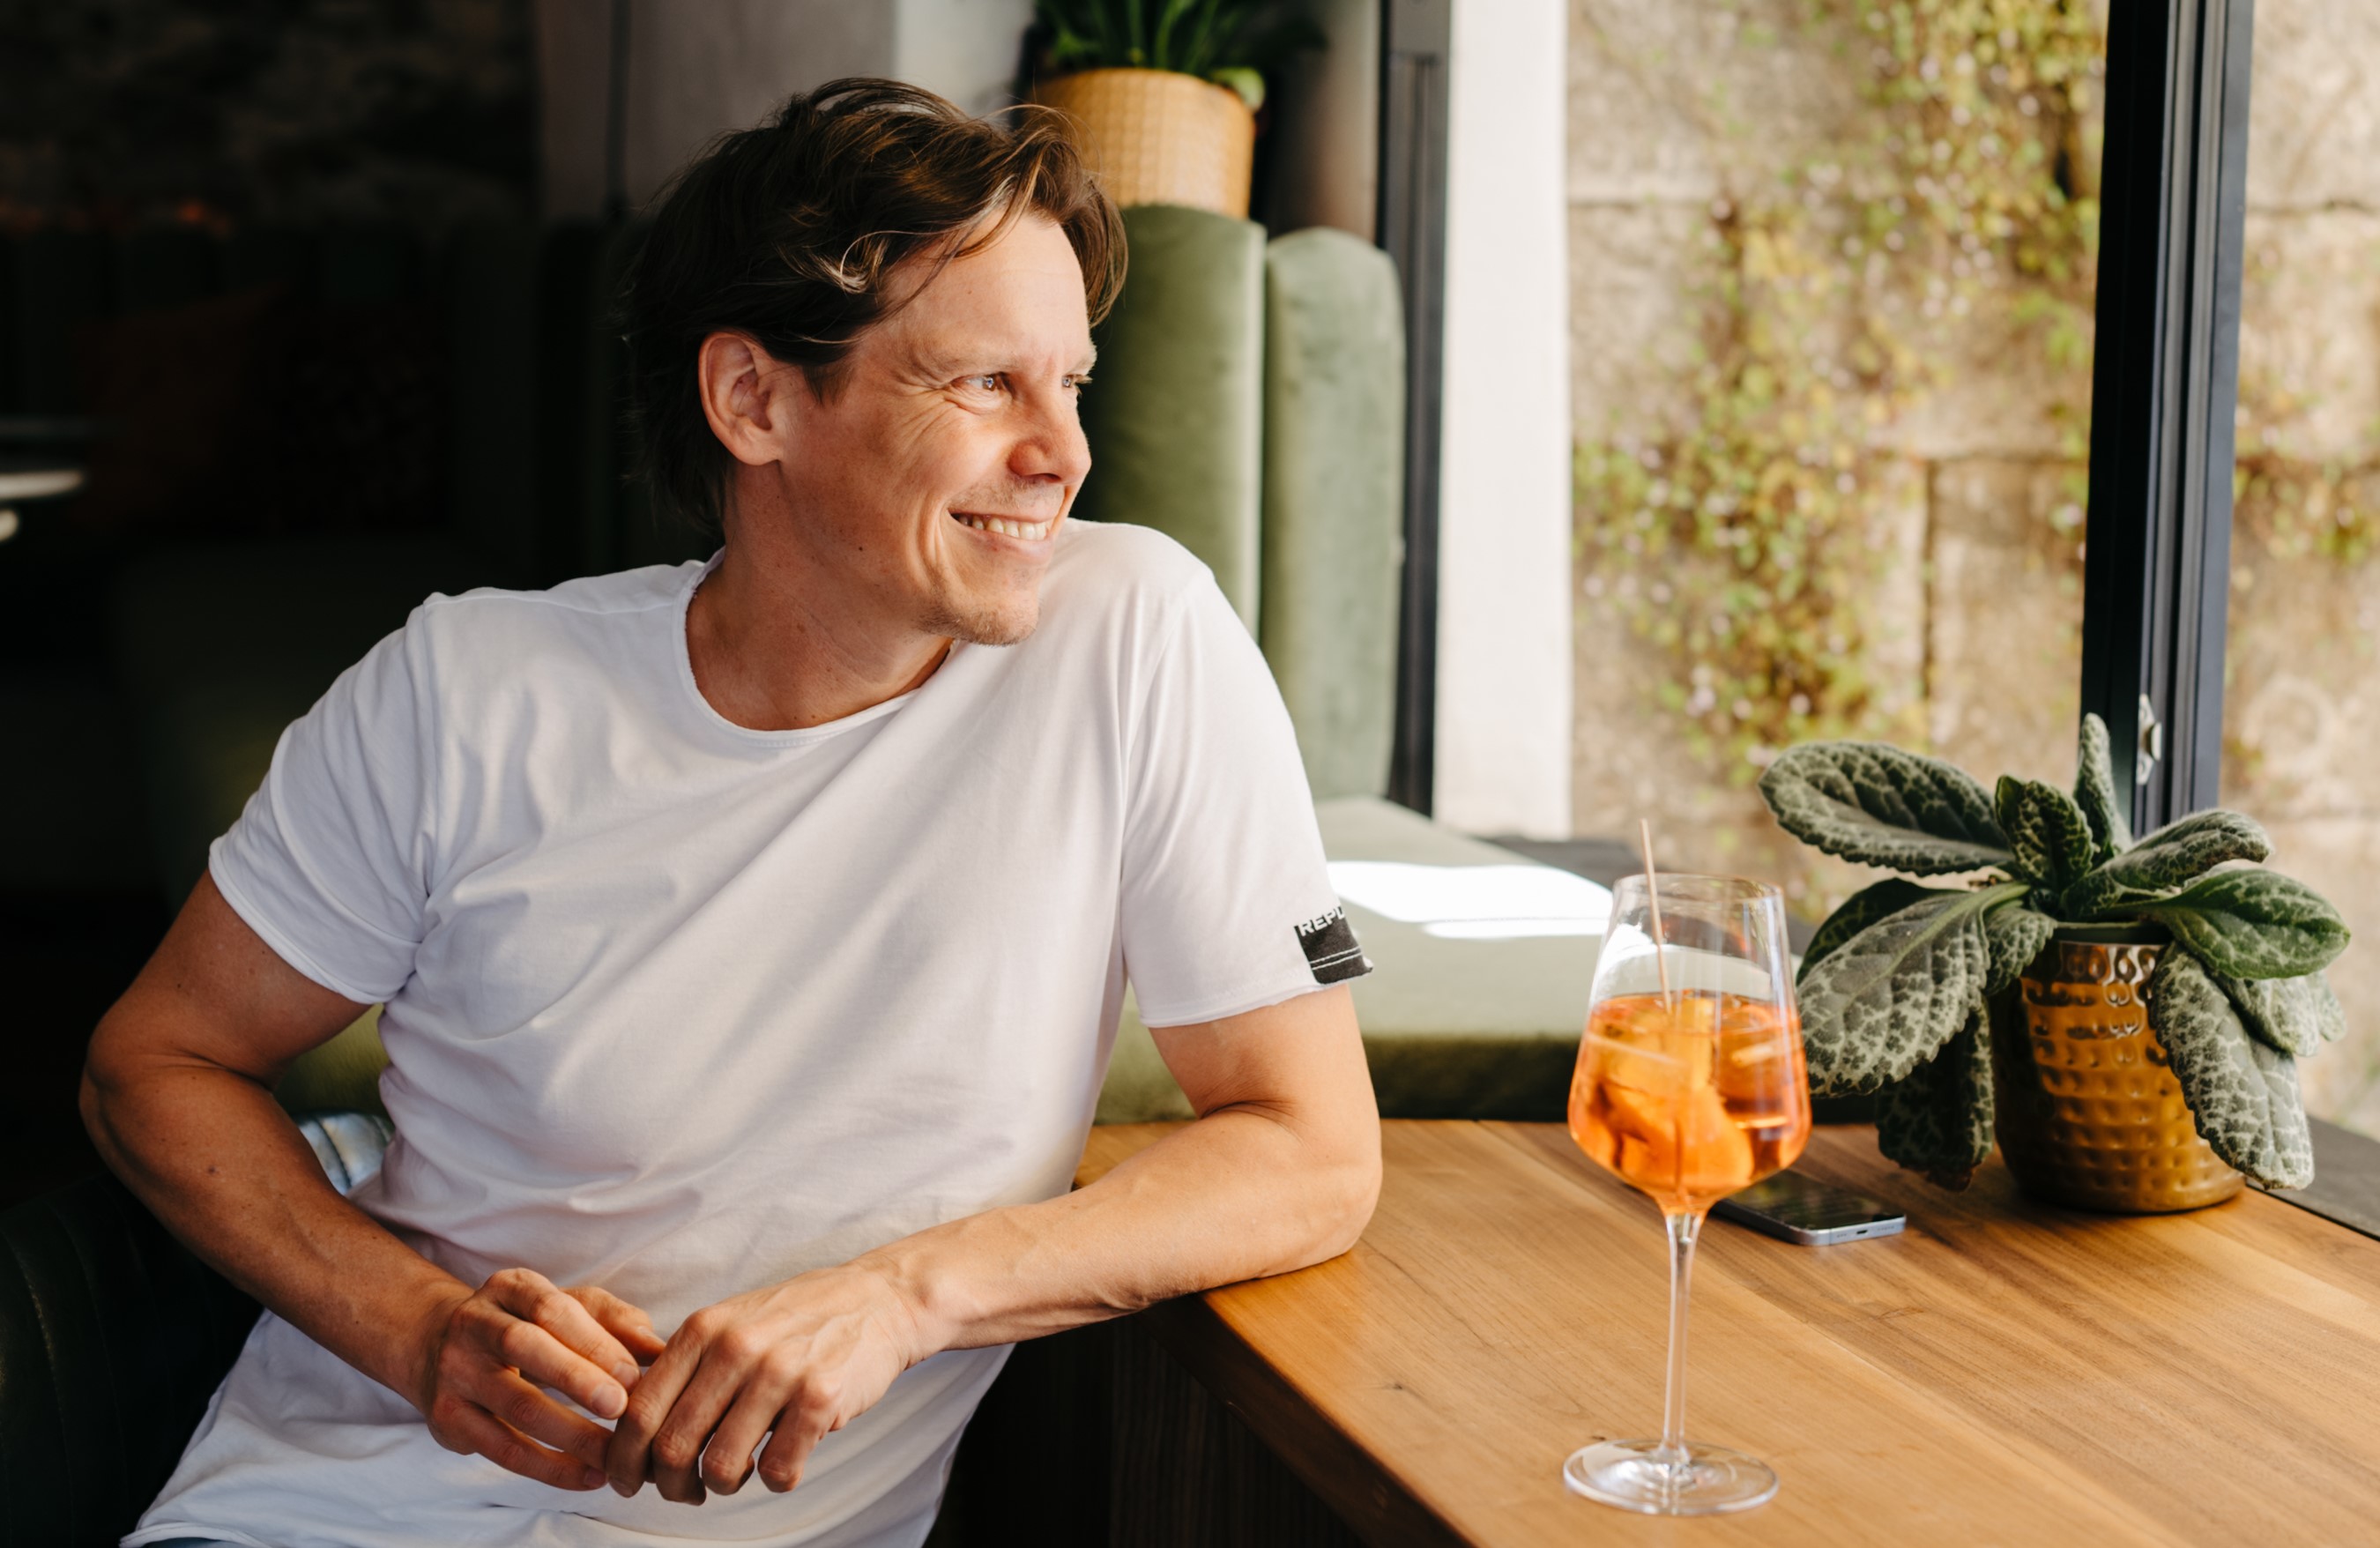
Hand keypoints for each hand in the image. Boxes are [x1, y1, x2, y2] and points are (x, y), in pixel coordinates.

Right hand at [412, 1268, 667, 1490]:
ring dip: (570, 1434)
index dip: (594, 1342)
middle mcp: (475, 1323)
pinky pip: (502, 1449)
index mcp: (510, 1287)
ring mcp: (455, 1371)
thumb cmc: (526, 1326)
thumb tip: (663, 1349)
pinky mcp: (447, 1418)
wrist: (438, 1346)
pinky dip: (549, 1467)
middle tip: (621, 1408)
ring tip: (616, 1455)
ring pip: (514, 1404)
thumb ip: (615, 1322)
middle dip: (577, 1379)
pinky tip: (588, 1476)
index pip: (552, 1308)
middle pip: (525, 1346)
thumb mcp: (566, 1308)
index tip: (634, 1375)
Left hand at [605, 1263, 928, 1503]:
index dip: (626, 1459)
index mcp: (703, 1329)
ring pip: (721, 1466)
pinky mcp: (821, 1397)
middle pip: (673, 1446)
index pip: (640, 1409)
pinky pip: (778, 1470)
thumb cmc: (798, 1320)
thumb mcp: (731, 1323)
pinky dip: (774, 1479)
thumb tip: (636, 1433)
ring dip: (723, 1485)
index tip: (630, 1481)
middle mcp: (735, 1347)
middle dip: (671, 1485)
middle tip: (687, 1490)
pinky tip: (783, 1460)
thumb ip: (687, 1368)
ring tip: (739, 1472)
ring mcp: (779, 1371)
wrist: (878, 1299)